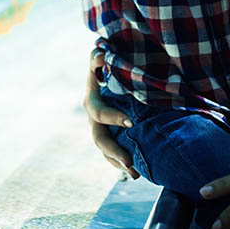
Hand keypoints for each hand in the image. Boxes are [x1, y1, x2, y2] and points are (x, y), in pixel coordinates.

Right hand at [83, 49, 139, 178]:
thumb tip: (102, 54)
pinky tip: (137, 173)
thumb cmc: (107, 62)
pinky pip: (112, 154)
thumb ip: (98, 56)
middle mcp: (94, 117)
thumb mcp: (100, 58)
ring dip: (118, 162)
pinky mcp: (109, 135)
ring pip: (106, 150)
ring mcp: (100, 128)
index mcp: (92, 99)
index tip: (131, 122)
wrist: (110, 70)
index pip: (98, 112)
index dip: (112, 118)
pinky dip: (122, 163)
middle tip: (130, 161)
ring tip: (134, 174)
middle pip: (100, 138)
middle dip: (114, 151)